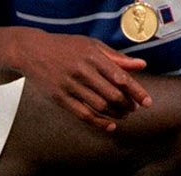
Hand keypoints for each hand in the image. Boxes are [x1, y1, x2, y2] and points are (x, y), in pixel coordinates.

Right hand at [15, 28, 150, 131]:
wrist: (32, 52)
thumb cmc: (66, 48)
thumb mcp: (91, 46)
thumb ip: (116, 58)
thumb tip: (141, 66)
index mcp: (93, 57)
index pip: (121, 78)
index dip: (137, 92)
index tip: (147, 103)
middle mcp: (82, 71)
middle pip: (112, 94)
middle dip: (126, 105)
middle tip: (132, 109)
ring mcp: (69, 86)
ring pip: (99, 106)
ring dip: (115, 114)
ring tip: (122, 115)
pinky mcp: (59, 98)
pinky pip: (82, 114)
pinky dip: (98, 122)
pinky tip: (108, 126)